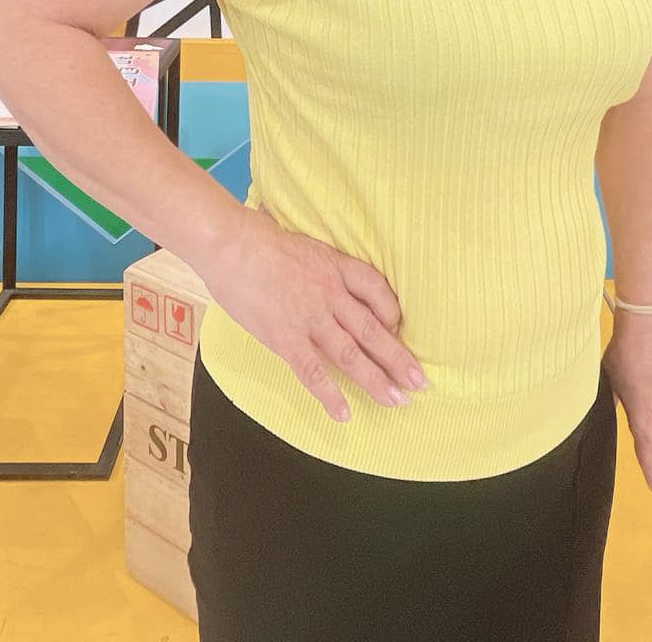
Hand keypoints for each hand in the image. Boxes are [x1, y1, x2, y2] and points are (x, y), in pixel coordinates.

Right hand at [195, 202, 427, 423]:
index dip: (392, 312)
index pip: (377, 290)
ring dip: (376, 380)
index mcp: (335, 266)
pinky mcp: (286, 337)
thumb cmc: (258, 237)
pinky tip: (344, 414)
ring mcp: (310, 317)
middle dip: (398, 358)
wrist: (231, 245)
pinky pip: (313, 372)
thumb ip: (316, 262)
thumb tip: (313, 263)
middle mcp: (330, 294)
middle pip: (373, 329)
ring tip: (396, 400)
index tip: (398, 328)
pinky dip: (330, 395)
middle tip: (420, 382)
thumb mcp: (301, 243)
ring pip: (351, 355)